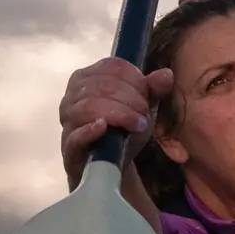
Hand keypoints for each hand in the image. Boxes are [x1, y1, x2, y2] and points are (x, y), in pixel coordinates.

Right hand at [59, 58, 174, 189]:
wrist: (110, 166)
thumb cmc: (123, 130)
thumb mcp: (142, 108)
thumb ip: (154, 90)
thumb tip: (167, 74)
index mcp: (87, 78)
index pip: (110, 67)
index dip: (134, 79)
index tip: (147, 97)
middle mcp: (72, 94)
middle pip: (101, 85)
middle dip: (130, 98)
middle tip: (145, 114)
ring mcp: (67, 120)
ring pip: (88, 107)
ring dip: (119, 114)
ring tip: (138, 124)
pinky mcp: (69, 146)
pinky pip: (75, 135)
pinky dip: (90, 130)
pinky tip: (104, 127)